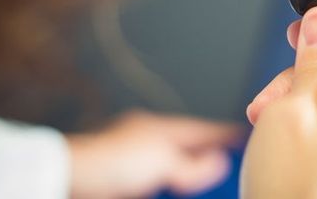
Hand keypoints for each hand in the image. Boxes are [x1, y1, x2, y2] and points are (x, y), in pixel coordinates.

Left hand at [66, 111, 243, 198]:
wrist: (71, 177)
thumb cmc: (115, 161)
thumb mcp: (162, 161)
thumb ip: (192, 165)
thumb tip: (219, 162)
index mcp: (163, 128)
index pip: (203, 129)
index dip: (225, 132)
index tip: (245, 133)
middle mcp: (153, 141)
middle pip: (191, 146)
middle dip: (211, 150)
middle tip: (233, 154)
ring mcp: (140, 159)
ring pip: (176, 163)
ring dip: (193, 169)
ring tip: (213, 173)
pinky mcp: (129, 180)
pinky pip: (162, 178)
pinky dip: (175, 182)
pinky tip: (179, 188)